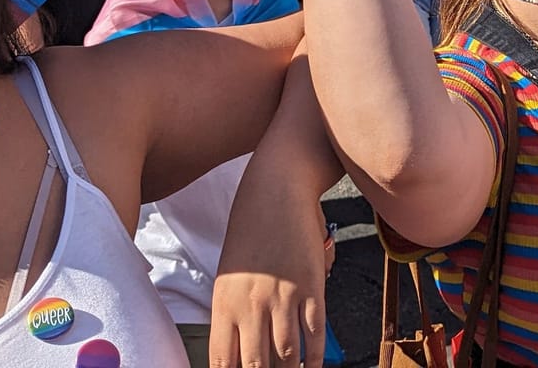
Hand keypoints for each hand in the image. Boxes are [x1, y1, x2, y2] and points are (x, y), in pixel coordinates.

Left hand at [207, 194, 329, 366]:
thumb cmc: (249, 227)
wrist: (276, 188)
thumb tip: (248, 344)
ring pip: (286, 357)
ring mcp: (282, 298)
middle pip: (255, 366)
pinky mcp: (311, 288)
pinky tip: (313, 367)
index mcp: (224, 303)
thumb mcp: (230, 273)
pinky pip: (314, 335)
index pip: (223, 361)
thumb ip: (235, 311)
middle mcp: (250, 306)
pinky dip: (314, 359)